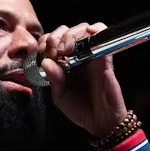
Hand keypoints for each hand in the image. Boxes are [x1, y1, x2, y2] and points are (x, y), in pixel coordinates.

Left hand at [38, 22, 128, 136]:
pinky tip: (89, 33)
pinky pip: (104, 36)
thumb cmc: (81, 110)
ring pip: (83, 29)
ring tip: (67, 48)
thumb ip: (53, 80)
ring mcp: (92, 55)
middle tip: (55, 52)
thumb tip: (46, 62)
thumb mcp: (60, 97)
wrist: (101, 122)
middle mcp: (77, 56)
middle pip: (66, 31)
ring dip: (72, 34)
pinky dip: (97, 29)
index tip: (44, 54)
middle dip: (56, 37)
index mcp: (64, 63)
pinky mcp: (105, 57)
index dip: (45, 43)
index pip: (52, 42)